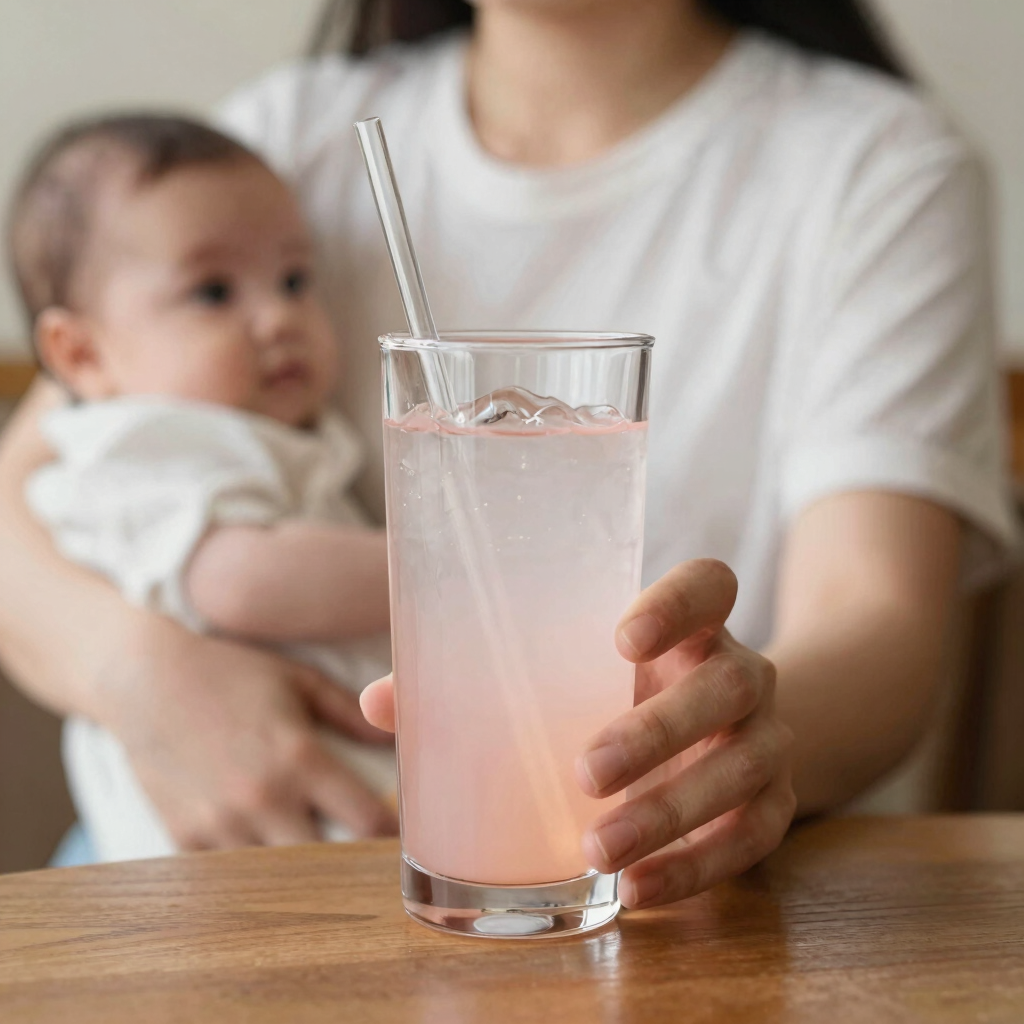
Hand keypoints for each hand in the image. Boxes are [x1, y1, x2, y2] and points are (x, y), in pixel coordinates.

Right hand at [103, 615, 398, 850]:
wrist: (145, 680)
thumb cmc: (231, 674)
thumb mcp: (298, 680)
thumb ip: (350, 713)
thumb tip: (396, 737)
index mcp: (299, 757)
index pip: (366, 819)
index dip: (389, 833)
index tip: (398, 834)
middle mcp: (263, 797)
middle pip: (328, 862)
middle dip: (349, 862)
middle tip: (361, 856)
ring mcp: (221, 824)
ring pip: (279, 876)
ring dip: (300, 870)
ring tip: (315, 857)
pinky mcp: (185, 838)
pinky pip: (230, 875)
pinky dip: (250, 869)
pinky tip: (264, 854)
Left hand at [360, 559, 794, 908]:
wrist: (718, 734)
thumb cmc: (617, 691)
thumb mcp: (571, 671)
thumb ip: (482, 677)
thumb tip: (380, 701)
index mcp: (690, 624)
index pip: (710, 584)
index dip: (678, 603)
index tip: (622, 635)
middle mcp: (740, 671)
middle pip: (728, 683)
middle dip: (658, 729)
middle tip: (584, 770)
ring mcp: (767, 739)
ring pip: (743, 766)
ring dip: (670, 810)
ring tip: (596, 847)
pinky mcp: (773, 803)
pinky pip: (755, 837)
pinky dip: (698, 867)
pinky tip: (639, 890)